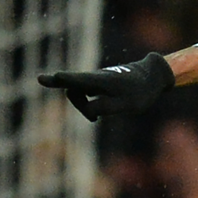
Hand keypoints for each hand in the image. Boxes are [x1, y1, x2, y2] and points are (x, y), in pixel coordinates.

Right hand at [38, 53, 174, 121]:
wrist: (152, 77)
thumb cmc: (140, 92)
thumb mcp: (127, 105)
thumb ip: (105, 108)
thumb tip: (87, 110)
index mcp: (102, 81)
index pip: (79, 80)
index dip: (62, 80)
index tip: (45, 78)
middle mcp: (95, 78)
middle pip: (73, 88)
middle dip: (67, 93)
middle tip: (58, 92)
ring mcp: (94, 80)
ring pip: (78, 94)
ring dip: (83, 108)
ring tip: (95, 119)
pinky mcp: (96, 85)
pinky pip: (84, 95)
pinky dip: (87, 106)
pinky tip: (95, 116)